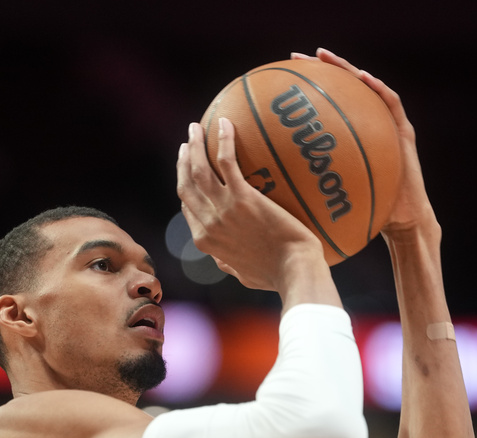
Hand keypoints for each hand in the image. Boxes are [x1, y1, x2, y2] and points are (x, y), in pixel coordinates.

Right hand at [176, 117, 330, 295]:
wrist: (294, 271)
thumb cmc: (276, 275)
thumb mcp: (243, 274)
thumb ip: (228, 265)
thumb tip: (223, 261)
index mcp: (206, 240)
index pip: (187, 206)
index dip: (185, 185)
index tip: (188, 171)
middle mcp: (208, 223)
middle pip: (186, 184)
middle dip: (182, 161)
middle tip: (187, 143)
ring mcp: (223, 209)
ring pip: (199, 170)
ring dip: (194, 145)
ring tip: (196, 128)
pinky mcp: (243, 198)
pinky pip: (226, 162)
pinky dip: (222, 140)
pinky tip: (225, 123)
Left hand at [292, 48, 437, 238]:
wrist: (400, 221)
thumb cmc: (364, 211)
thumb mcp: (329, 195)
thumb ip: (308, 184)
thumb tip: (269, 189)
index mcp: (347, 137)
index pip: (323, 106)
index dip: (302, 91)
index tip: (278, 81)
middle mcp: (365, 126)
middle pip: (341, 89)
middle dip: (318, 70)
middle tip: (295, 57)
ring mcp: (385, 126)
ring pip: (365, 88)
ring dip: (346, 69)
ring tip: (326, 56)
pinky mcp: (403, 132)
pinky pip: (392, 104)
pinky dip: (378, 88)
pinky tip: (364, 78)